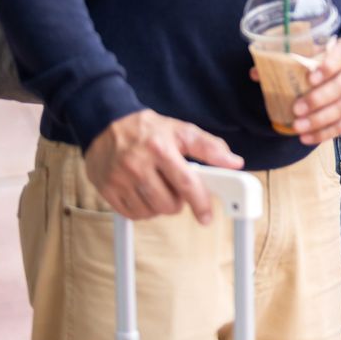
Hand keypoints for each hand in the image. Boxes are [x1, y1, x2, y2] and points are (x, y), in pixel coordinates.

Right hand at [83, 109, 243, 223]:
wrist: (106, 124)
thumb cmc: (148, 130)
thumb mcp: (181, 130)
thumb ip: (210, 147)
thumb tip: (234, 162)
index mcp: (160, 149)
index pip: (187, 184)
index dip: (200, 203)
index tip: (206, 216)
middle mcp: (138, 164)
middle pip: (168, 203)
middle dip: (179, 202)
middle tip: (176, 189)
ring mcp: (120, 178)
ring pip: (151, 212)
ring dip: (161, 207)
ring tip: (160, 189)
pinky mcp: (106, 189)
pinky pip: (132, 214)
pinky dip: (143, 211)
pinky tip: (145, 195)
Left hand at [292, 37, 340, 144]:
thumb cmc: (326, 61)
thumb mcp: (311, 54)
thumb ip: (286, 60)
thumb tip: (256, 73)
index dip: (328, 67)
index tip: (309, 79)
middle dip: (318, 100)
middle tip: (296, 109)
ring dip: (319, 120)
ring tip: (298, 126)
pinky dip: (325, 133)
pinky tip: (308, 138)